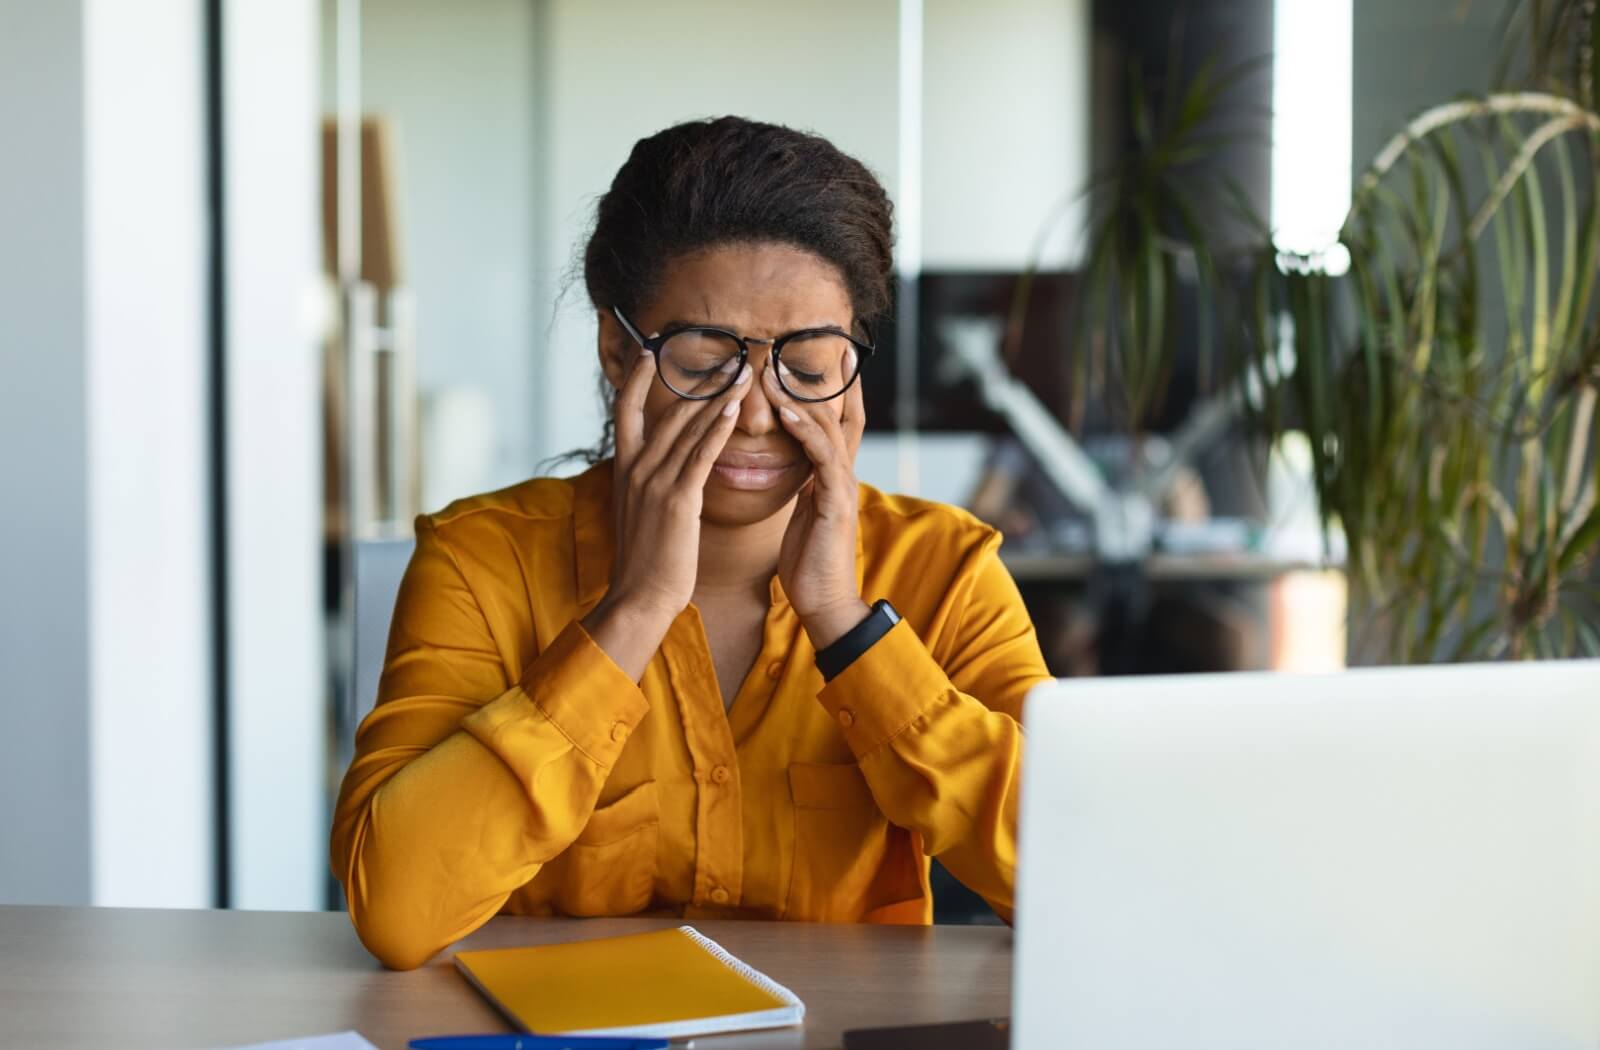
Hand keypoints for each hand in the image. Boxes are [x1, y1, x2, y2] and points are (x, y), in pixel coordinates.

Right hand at [581, 352, 752, 678]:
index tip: (654, 348)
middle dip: (700, 379)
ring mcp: (654, 482)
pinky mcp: (677, 500)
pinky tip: (734, 409)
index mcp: (624, 468)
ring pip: (688, 426)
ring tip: (743, 370)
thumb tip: (659, 469)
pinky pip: (700, 455)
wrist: (639, 597)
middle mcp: (636, 468)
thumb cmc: (646, 561)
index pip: (625, 407)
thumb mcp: (640, 513)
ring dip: (718, 394)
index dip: (639, 376)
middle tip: (726, 354)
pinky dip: (717, 428)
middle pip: (667, 409)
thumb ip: (648, 484)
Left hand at [766, 358, 871, 649]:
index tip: (831, 352)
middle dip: (817, 378)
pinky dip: (805, 430)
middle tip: (792, 346)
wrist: (824, 603)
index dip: (838, 385)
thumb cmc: (809, 561)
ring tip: (775, 369)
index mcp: (834, 474)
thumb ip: (804, 482)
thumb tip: (794, 461)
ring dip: (800, 395)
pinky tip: (788, 411)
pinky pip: (822, 457)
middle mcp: (844, 472)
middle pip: (837, 412)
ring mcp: (843, 485)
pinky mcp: (836, 501)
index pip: (839, 418)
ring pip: (828, 427)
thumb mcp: (803, 512)